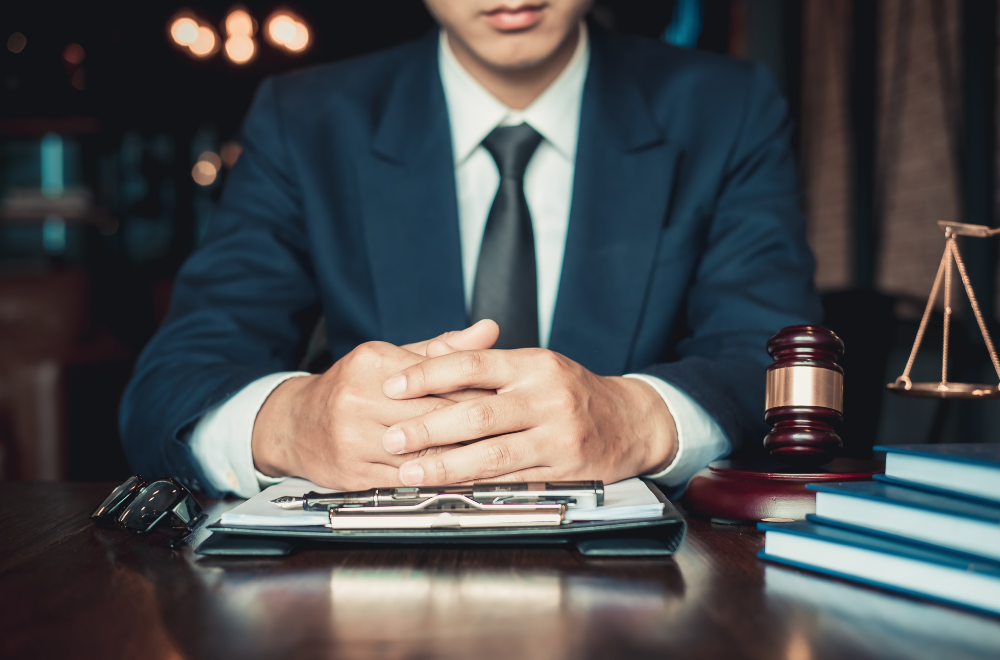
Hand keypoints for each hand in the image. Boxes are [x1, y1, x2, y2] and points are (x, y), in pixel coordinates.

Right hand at [251, 321, 498, 489]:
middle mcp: (358, 399)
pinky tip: (462, 481)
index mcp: (372, 362)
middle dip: (476, 427)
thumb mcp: (392, 356)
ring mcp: (353, 439)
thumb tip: (489, 330)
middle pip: (434, 416)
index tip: (508, 401)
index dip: (478, 392)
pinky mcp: (352, 474)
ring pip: (423, 453)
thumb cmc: (352, 388)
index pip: (439, 378)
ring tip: (496, 459)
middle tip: (512, 433)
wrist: (294, 424)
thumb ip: (443, 346)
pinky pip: (407, 482)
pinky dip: (438, 483)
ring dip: (462, 459)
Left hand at [379, 348, 678, 485]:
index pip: (472, 363)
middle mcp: (546, 397)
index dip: (428, 374)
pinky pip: (511, 480)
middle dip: (428, 427)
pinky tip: (449, 489)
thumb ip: (485, 363)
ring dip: (445, 464)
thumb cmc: (571, 392)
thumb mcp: (535, 365)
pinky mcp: (564, 470)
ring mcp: (557, 436)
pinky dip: (476, 485)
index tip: (392, 384)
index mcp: (534, 364)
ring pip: (492, 453)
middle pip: (477, 411)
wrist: (631, 422)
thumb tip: (428, 358)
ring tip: (409, 472)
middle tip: (392, 438)